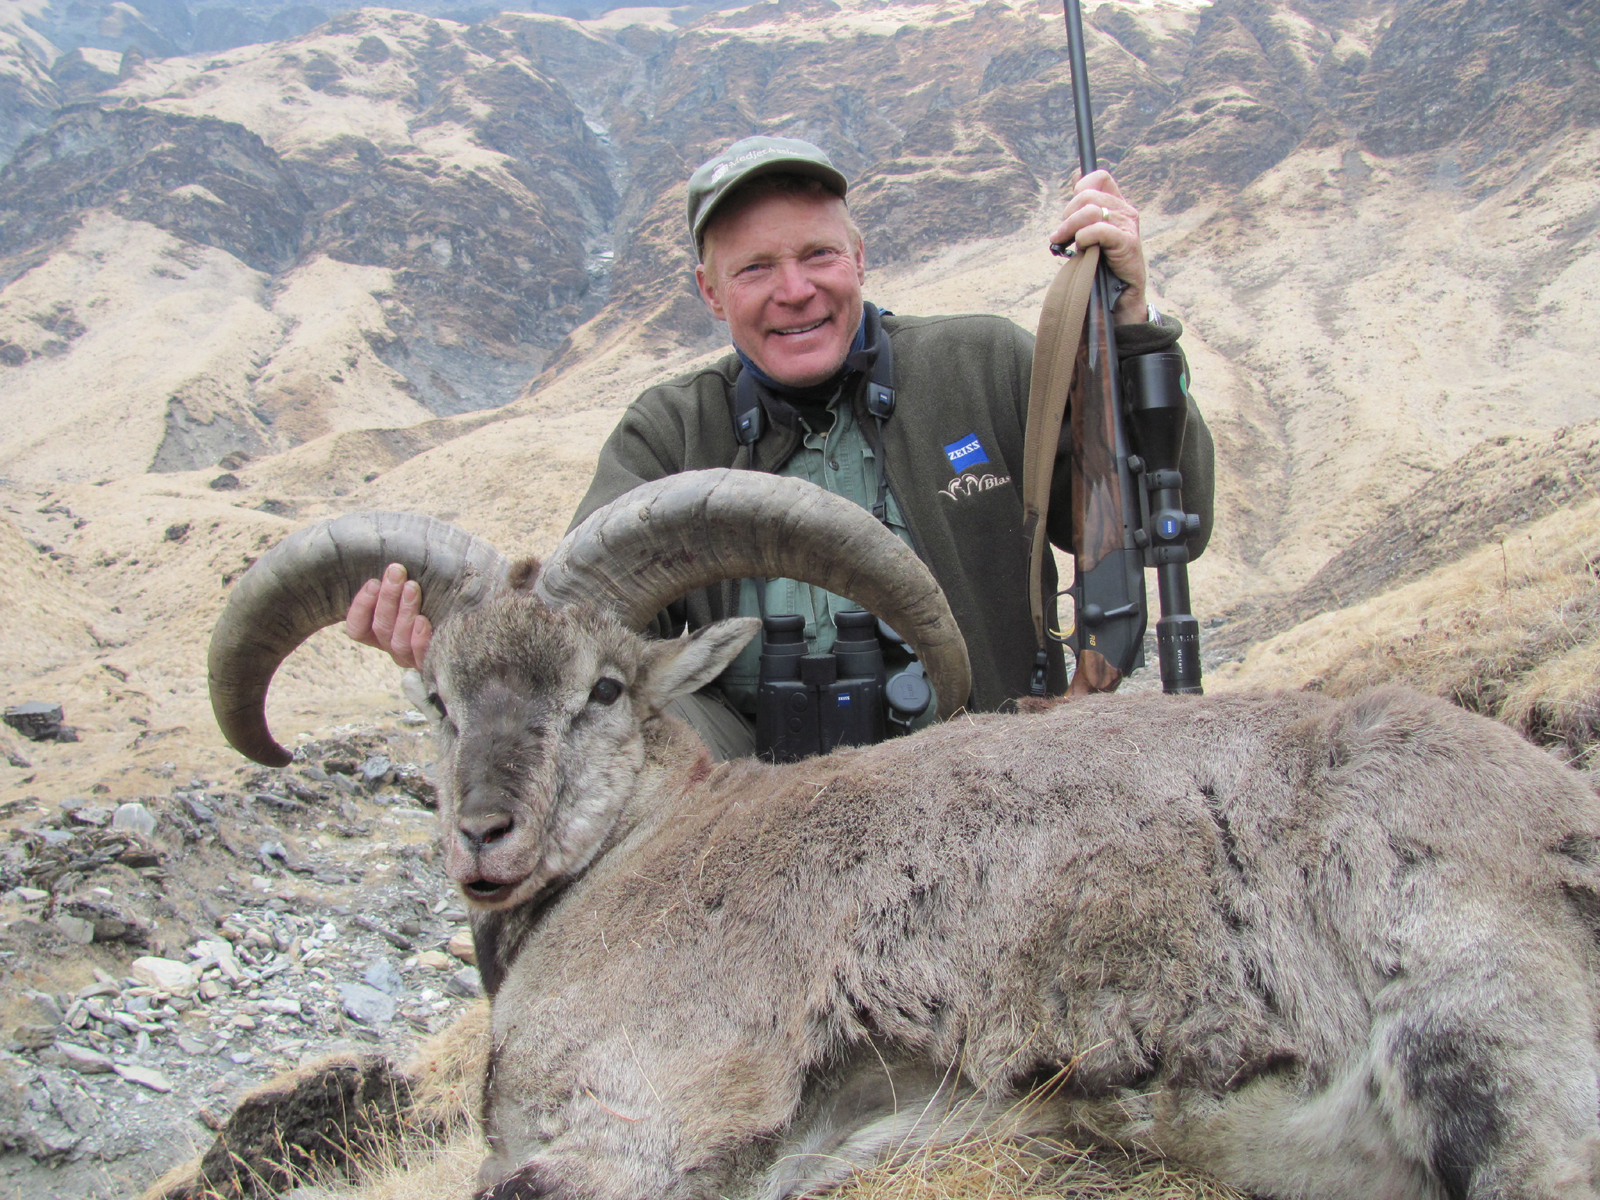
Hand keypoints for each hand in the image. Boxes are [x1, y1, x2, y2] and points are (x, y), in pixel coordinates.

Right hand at [345, 563, 431, 668]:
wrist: (468, 628)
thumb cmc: (434, 598)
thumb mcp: (409, 590)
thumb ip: (397, 582)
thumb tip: (393, 565)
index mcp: (377, 633)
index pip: (357, 628)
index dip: (361, 607)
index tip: (373, 583)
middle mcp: (390, 646)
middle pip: (380, 628)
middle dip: (387, 598)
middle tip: (396, 573)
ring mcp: (410, 658)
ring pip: (398, 641)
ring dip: (404, 612)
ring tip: (412, 588)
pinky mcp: (430, 665)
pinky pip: (420, 657)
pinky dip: (419, 639)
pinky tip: (423, 620)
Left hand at [1048, 170, 1148, 324]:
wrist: (1119, 297)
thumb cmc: (1102, 266)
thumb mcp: (1089, 234)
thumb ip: (1083, 211)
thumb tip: (1075, 180)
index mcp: (1117, 205)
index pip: (1100, 177)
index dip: (1081, 187)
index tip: (1070, 210)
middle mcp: (1125, 211)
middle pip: (1088, 195)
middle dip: (1068, 214)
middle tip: (1061, 235)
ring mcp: (1128, 226)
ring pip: (1090, 211)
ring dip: (1070, 227)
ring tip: (1064, 242)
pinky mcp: (1128, 243)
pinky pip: (1099, 230)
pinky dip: (1084, 238)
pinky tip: (1081, 249)